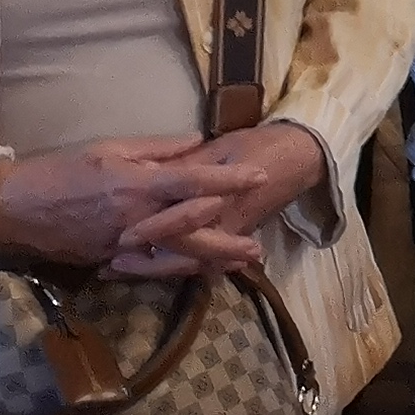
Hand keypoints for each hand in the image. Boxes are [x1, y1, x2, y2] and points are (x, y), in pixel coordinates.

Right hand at [0, 137, 237, 268]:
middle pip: (191, 233)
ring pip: (173, 257)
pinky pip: (148, 266)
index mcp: (139, 184)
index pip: (195, 181)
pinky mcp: (109, 259)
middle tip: (257, 250)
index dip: (229, 180)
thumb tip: (198, 142)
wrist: (17, 207)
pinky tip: (194, 269)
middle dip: (226, 243)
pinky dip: (174, 268)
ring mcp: (123, 244)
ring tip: (236, 265)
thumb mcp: (112, 147)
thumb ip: (158, 147)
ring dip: (207, 262)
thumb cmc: (65, 169)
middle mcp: (137, 218)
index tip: (259, 177)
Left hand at [117, 123, 329, 276]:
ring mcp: (231, 234)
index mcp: (221, 193)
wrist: (303, 157)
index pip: (183, 217)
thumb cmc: (263, 145)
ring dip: (152, 268)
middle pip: (182, 248)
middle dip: (146, 258)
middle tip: (111, 262)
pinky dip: (170, 268)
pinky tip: (142, 269)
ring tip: (115, 268)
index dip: (153, 226)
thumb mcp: (224, 146)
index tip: (122, 235)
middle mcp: (226, 220)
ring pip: (189, 262)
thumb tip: (151, 173)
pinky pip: (199, 262)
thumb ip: (188, 161)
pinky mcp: (232, 239)